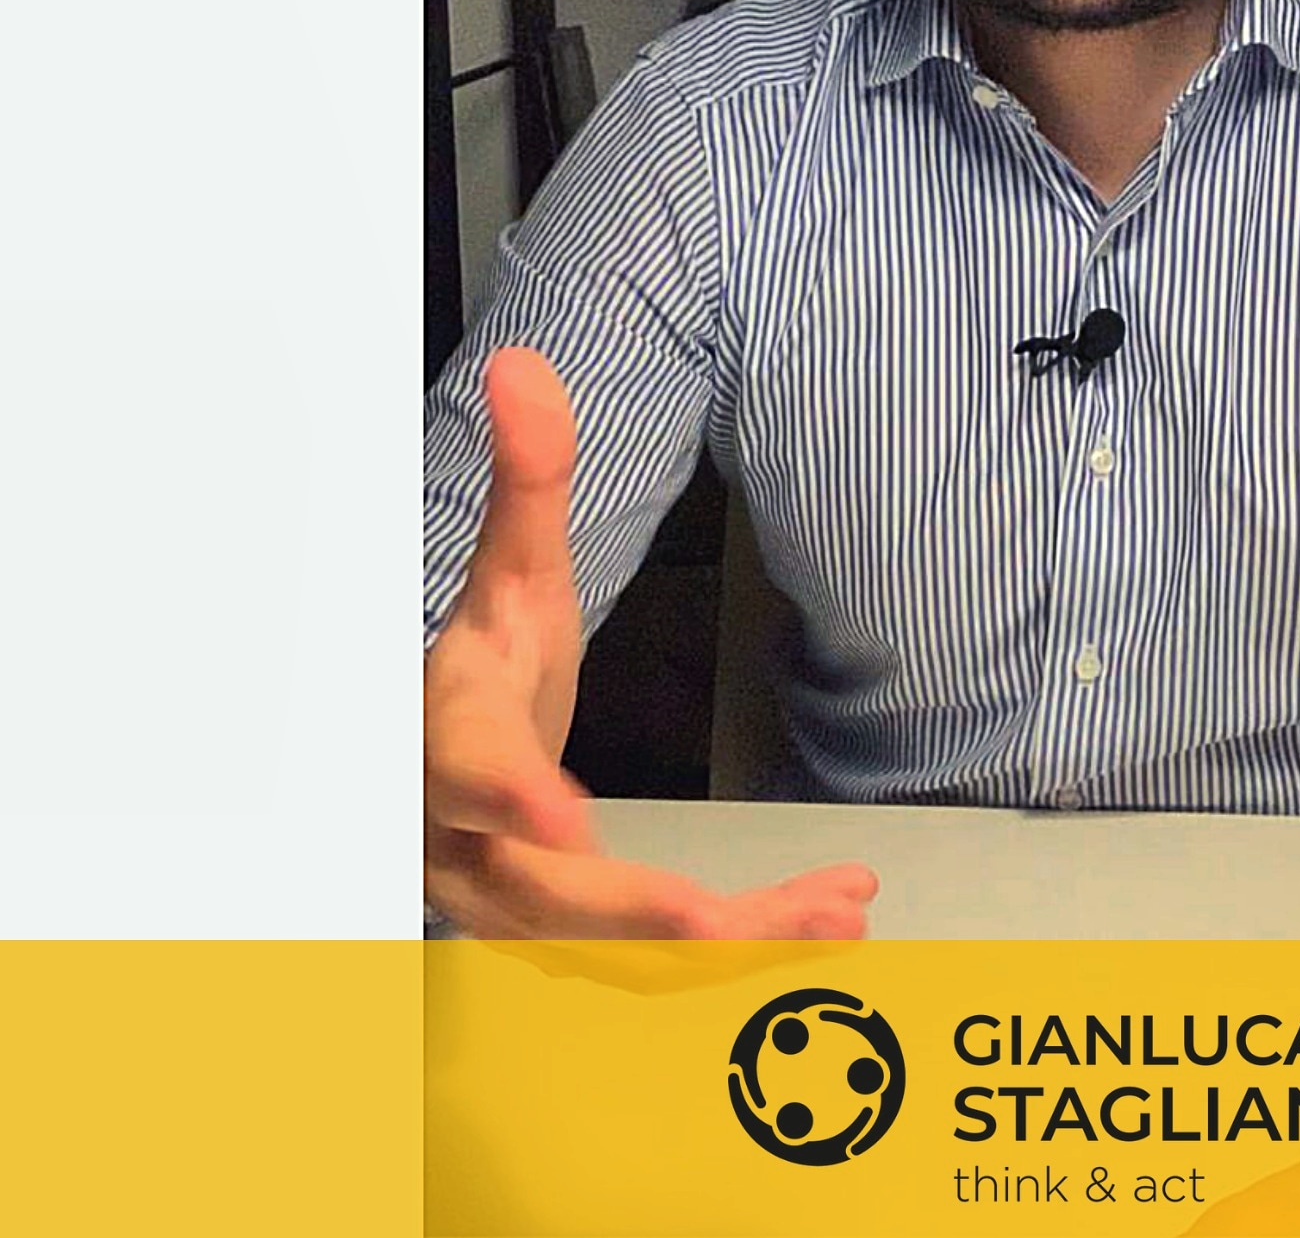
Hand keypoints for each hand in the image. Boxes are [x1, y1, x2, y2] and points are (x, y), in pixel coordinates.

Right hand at [423, 347, 877, 939]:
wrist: (443, 755)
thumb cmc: (484, 661)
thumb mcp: (512, 570)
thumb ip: (528, 476)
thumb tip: (525, 366)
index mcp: (453, 738)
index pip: (467, 770)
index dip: (507, 796)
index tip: (564, 819)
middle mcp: (471, 842)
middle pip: (540, 892)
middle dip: (633, 910)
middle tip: (718, 919)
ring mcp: (521, 901)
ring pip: (617, 942)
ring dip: (730, 937)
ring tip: (836, 912)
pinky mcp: (580, 930)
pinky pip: (662, 950)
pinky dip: (750, 935)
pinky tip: (838, 908)